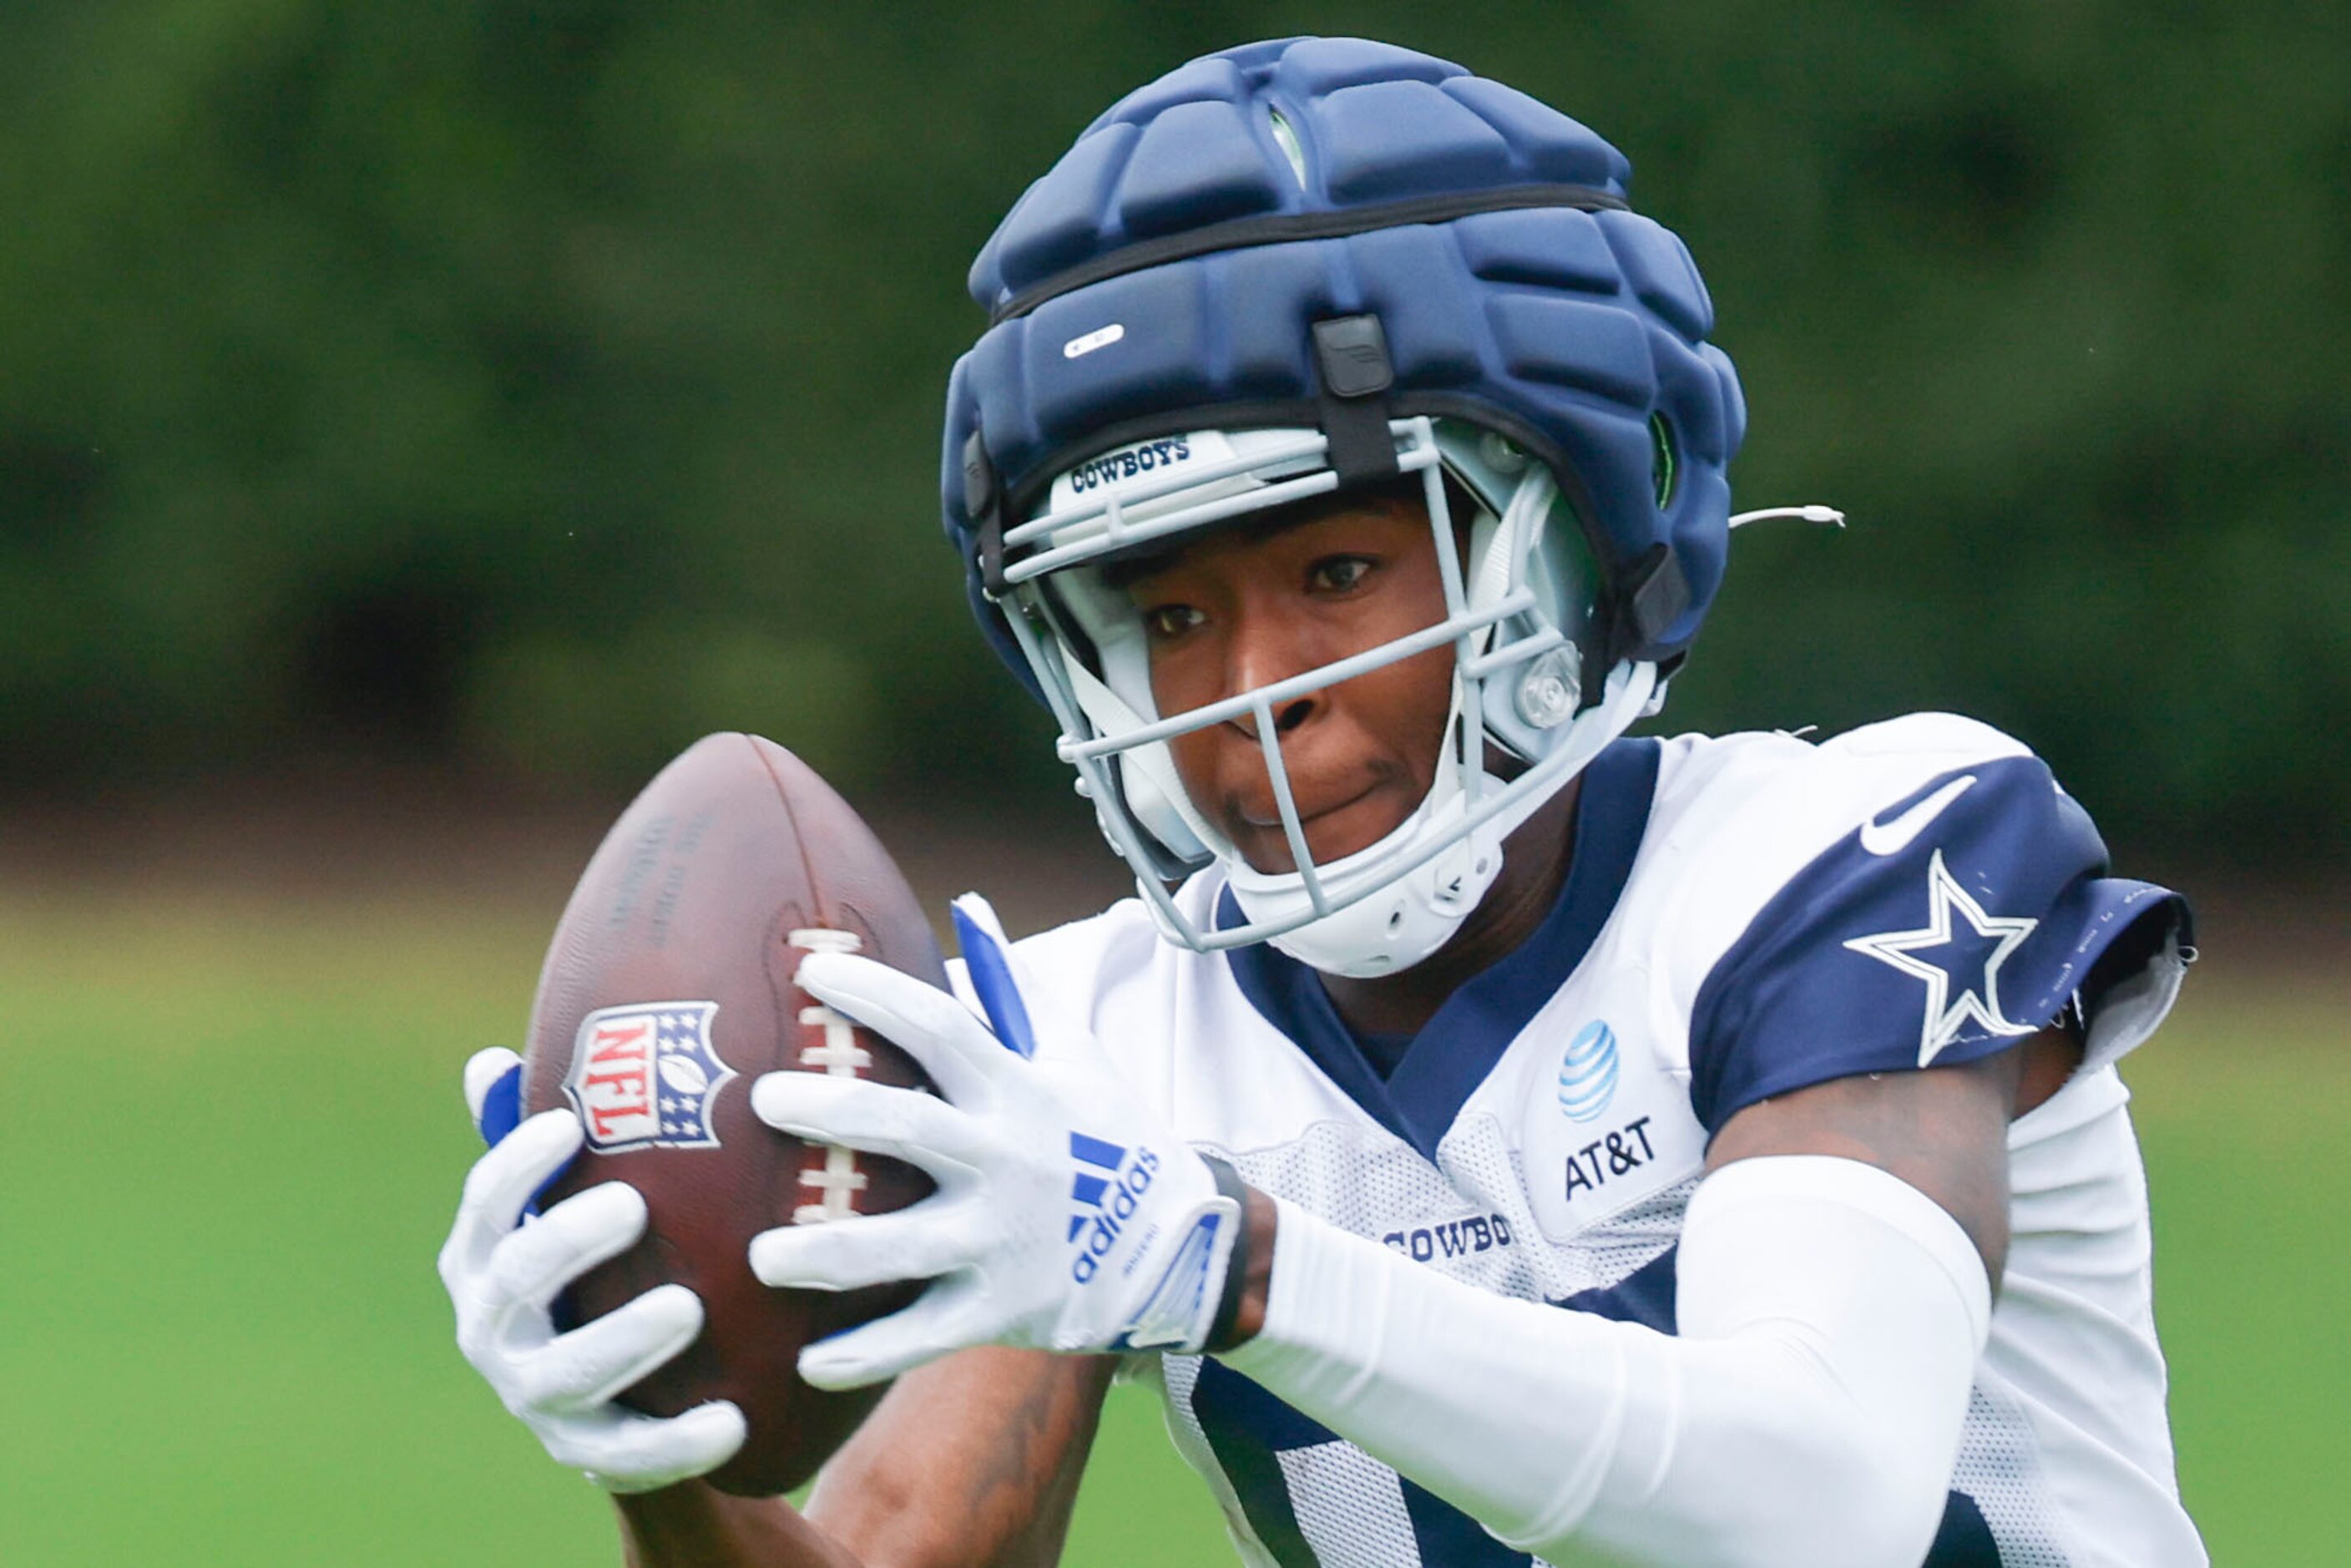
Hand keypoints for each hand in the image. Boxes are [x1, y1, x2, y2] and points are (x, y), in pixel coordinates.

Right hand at [436, 1047, 746, 1491]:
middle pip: (517, 1282)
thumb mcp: (566, 1207)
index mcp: (481, 1258)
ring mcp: (534, 1396)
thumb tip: (489, 1060)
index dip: (518, 1164)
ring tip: (685, 1305)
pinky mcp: (587, 1452)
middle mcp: (493, 1328)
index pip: (485, 1204)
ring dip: (624, 1339)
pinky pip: (629, 1453)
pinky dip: (677, 1442)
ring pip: (568, 1372)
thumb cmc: (593, 1267)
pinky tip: (731, 1419)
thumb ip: (540, 1146)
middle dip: (568, 1242)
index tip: (568, 1125)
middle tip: (633, 1205)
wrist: (619, 1393)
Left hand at [746, 895, 1240, 1388]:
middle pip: (905, 1128)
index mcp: (1018, 1091)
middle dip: (829, 1111)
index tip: (811, 975)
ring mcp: (1002, 1240)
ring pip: (899, 1248)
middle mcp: (1005, 1161)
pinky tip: (808, 1361)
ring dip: (824, 1253)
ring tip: (760, 1255)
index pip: (941, 1028)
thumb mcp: (1075, 1059)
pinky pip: (923, 1337)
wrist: (1180, 1246)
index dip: (877, 996)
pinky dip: (866, 1354)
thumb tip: (968, 909)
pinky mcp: (1002, 1309)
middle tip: (763, 1100)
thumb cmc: (1108, 1139)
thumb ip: (1015, 992)